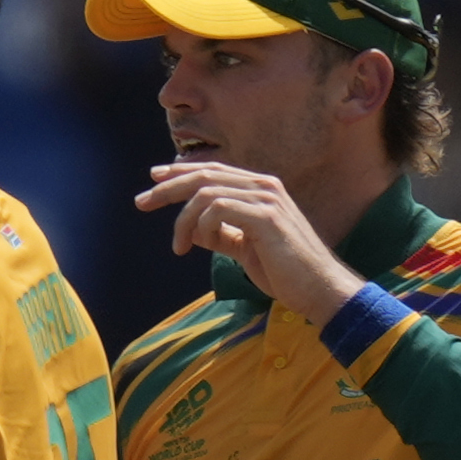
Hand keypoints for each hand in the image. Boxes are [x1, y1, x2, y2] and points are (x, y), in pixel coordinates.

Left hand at [135, 161, 357, 326]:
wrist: (318, 288)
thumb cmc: (285, 272)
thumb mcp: (246, 248)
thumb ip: (224, 234)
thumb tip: (197, 230)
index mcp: (260, 190)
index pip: (213, 171)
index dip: (181, 172)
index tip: (154, 179)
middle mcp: (264, 186)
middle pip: (204, 175)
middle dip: (168, 187)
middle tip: (142, 202)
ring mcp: (266, 198)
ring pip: (206, 192)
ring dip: (183, 220)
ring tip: (179, 246)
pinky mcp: (266, 216)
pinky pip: (218, 209)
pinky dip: (201, 226)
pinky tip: (200, 244)